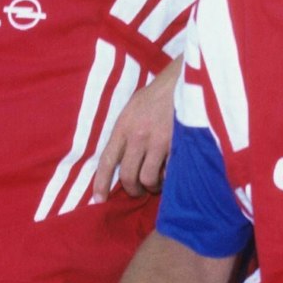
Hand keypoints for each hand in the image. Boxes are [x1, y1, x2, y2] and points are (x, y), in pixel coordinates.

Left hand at [90, 65, 178, 200]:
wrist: (183, 82)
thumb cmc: (157, 95)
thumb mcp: (132, 108)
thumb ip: (125, 132)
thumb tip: (121, 157)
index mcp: (123, 127)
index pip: (107, 161)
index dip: (101, 183)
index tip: (99, 200)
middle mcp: (137, 136)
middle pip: (127, 176)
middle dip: (132, 189)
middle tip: (138, 190)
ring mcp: (158, 142)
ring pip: (148, 179)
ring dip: (152, 187)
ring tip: (157, 183)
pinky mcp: (177, 146)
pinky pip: (169, 173)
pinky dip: (168, 178)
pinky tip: (171, 173)